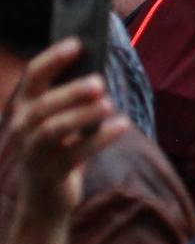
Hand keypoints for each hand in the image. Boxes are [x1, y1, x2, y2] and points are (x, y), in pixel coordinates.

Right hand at [0, 40, 124, 225]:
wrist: (45, 200)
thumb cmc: (59, 150)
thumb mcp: (61, 121)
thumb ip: (74, 99)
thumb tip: (102, 70)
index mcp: (24, 108)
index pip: (33, 76)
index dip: (54, 58)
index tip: (78, 43)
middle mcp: (23, 127)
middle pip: (43, 104)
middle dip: (70, 91)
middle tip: (99, 82)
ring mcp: (34, 152)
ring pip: (54, 129)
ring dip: (83, 115)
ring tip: (109, 104)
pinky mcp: (51, 173)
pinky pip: (76, 154)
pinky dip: (101, 138)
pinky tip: (122, 125)